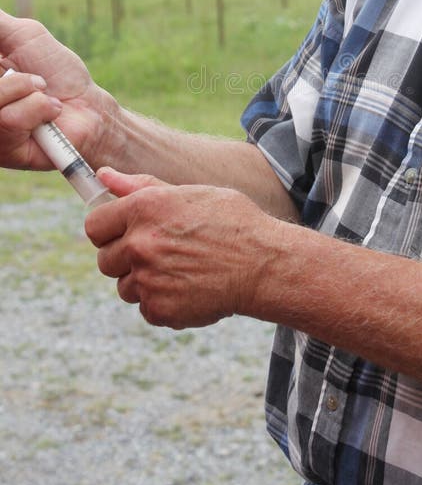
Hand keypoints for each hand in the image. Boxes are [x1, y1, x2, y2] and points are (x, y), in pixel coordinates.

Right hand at [0, 10, 112, 168]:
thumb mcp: (25, 36)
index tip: (6, 57)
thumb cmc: (58, 73)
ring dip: (26, 88)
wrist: (90, 108)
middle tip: (35, 78)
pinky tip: (49, 113)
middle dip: (11, 76)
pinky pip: (8, 119)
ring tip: (43, 92)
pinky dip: (37, 108)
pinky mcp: (2, 149)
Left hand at [85, 168, 278, 328]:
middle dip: (126, 258)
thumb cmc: (231, 221)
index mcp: (144, 208)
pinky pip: (146, 308)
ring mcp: (148, 280)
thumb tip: (104, 175)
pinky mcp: (159, 309)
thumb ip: (140, 186)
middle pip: (105, 260)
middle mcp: (140, 243)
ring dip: (145, 282)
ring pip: (125, 287)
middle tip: (162, 252)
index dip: (108, 230)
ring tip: (181, 270)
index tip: (123, 233)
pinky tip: (189, 287)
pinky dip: (163, 302)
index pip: (94, 226)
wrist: (264, 264)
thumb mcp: (188, 193)